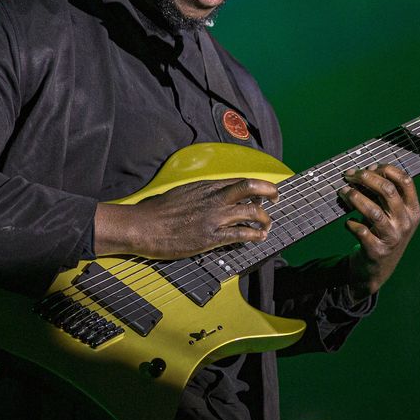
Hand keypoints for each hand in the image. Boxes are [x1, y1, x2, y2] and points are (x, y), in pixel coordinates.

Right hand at [94, 178, 277, 258]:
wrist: (143, 226)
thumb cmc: (158, 211)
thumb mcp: (183, 193)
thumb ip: (201, 194)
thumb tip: (211, 196)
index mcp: (207, 186)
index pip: (240, 182)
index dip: (257, 186)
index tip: (264, 192)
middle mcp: (214, 199)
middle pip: (251, 189)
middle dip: (270, 192)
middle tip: (276, 199)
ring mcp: (214, 218)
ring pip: (251, 213)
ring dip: (265, 219)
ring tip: (267, 226)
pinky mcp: (211, 237)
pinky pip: (241, 234)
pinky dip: (254, 236)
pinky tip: (259, 238)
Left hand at [340, 163, 419, 297]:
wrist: (378, 269)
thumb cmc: (383, 234)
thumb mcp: (393, 215)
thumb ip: (384, 195)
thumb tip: (366, 170)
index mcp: (413, 211)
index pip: (406, 181)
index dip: (386, 169)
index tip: (369, 166)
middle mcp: (406, 223)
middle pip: (388, 191)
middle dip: (366, 178)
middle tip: (350, 176)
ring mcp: (392, 238)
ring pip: (373, 211)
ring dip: (354, 197)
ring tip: (343, 192)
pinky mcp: (377, 250)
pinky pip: (361, 231)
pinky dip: (350, 223)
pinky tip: (347, 222)